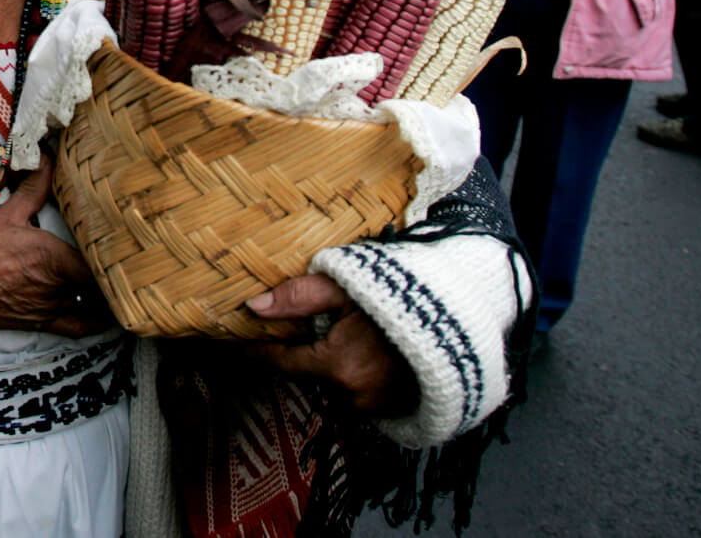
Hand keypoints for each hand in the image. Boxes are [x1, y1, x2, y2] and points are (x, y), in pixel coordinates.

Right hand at [0, 157, 113, 337]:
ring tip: (120, 280)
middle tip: (127, 259)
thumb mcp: (8, 214)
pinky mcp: (42, 321)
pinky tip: (108, 315)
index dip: (118, 254)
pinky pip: (79, 327)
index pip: (101, 260)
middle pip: (101, 281)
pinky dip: (96, 322)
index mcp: (55, 256)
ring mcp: (52, 305)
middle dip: (113, 271)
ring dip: (105, 292)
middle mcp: (59, 284)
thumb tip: (46, 158)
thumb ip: (34, 188)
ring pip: (93, 302)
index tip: (127, 245)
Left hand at [248, 274, 417, 415]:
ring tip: (348, 336)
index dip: (260, 351)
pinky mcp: (392, 411)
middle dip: (303, 352)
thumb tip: (254, 305)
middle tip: (310, 325)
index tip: (241, 342)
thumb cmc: (403, 300)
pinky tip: (368, 352)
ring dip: (331, 365)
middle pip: (308, 373)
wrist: (460, 323)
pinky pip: (357, 393)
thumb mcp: (347, 288)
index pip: (282, 364)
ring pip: (332, 384)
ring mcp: (374, 407)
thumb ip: (299, 296)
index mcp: (337, 366)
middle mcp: (352, 395)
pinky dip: (354, 375)